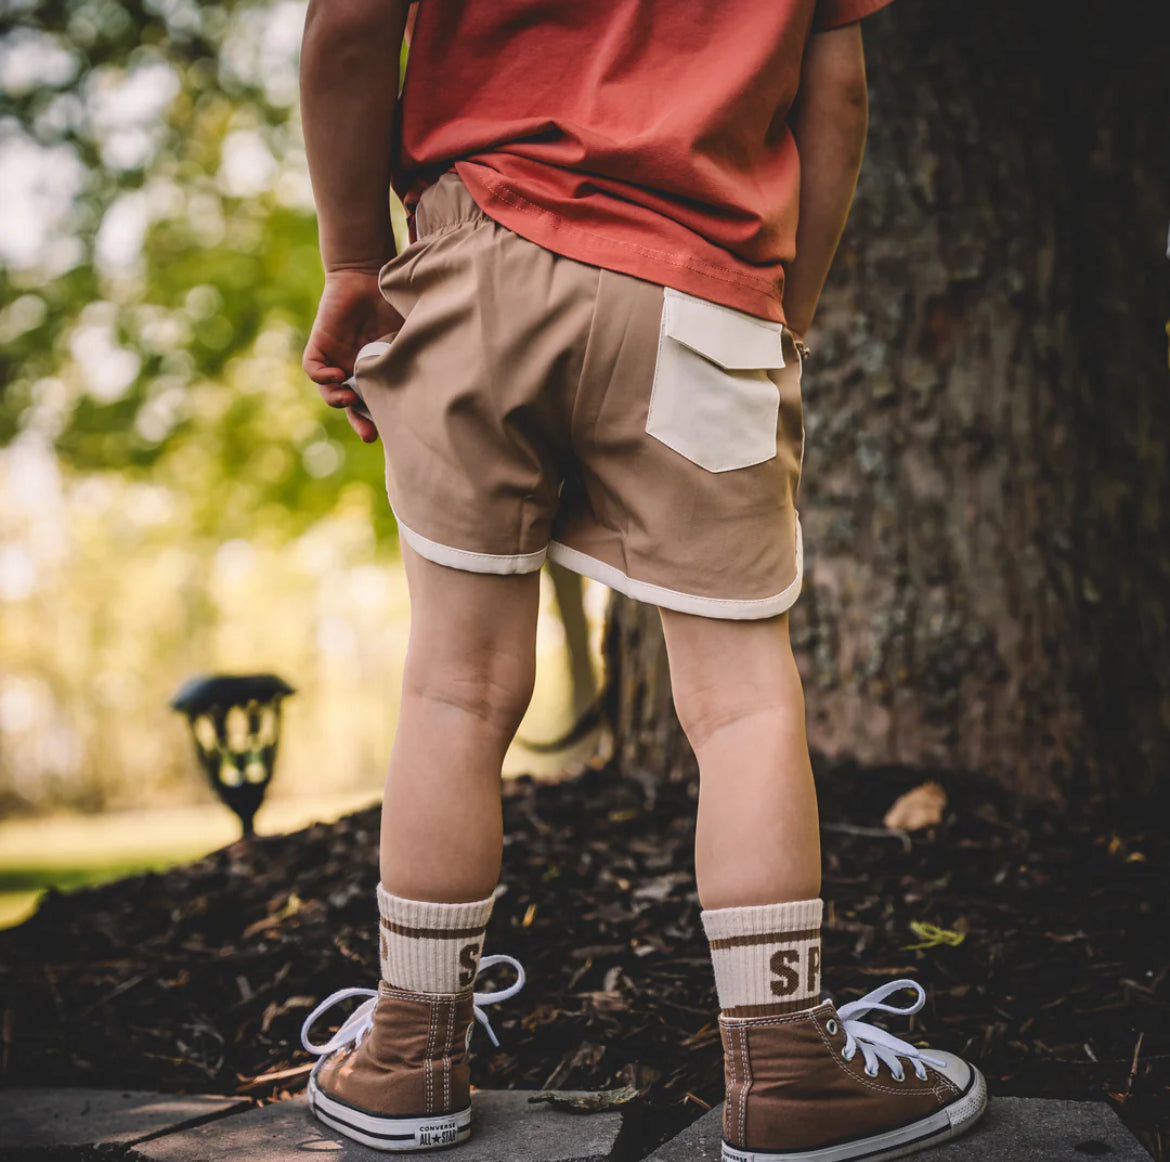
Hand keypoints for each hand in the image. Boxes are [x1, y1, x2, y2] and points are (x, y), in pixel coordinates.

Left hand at [302, 268, 403, 443]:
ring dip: (337, 400)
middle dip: (358, 421)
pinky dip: (322, 377)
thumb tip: (443, 381)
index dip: (379, 419)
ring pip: (329, 391)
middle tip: (369, 434)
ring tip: (349, 399)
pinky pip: (313, 369)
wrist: (372, 272)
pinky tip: (337, 377)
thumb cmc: (396, 301)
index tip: (391, 432)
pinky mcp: (320, 344)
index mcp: (376, 370)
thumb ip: (416, 356)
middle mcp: (354, 368)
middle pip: (351, 405)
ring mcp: (336, 357)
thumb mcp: (410, 335)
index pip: (374, 402)